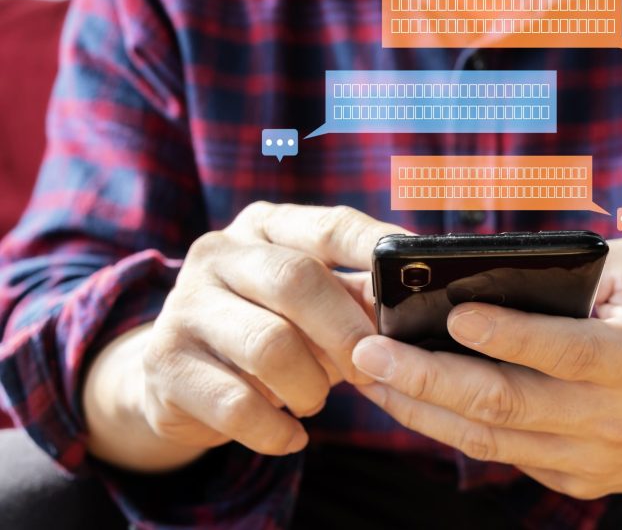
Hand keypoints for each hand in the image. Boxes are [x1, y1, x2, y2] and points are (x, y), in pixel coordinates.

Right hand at [84, 202, 404, 470]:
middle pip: (297, 282)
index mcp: (264, 226)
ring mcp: (184, 304)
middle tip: (369, 366)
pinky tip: (291, 435)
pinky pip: (238, 405)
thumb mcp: (313, 306)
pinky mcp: (164, 362)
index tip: (417, 270)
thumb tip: (415, 303)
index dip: (376, 247)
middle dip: (346, 332)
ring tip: (315, 399)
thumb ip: (357, 295)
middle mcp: (219, 253)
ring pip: (270, 346)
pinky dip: (277, 429)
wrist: (176, 378)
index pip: (329, 225)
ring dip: (310, 386)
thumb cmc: (269, 331)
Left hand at [351, 238, 621, 498]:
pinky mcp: (582, 480)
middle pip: (507, 404)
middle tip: (368, 353)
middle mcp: (618, 418)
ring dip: (425, 410)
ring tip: (375, 379)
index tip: (450, 313)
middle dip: (427, 379)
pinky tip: (419, 403)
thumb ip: (581, 266)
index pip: (563, 350)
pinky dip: (457, 431)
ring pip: (493, 441)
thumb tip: (494, 267)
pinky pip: (508, 457)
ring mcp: (597, 459)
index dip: (504, 333)